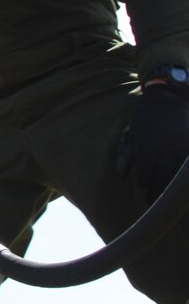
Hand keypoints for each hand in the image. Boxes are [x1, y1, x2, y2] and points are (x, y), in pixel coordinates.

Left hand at [116, 83, 188, 202]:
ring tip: (173, 200)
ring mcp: (177, 145)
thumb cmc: (144, 118)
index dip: (147, 185)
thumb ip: (125, 153)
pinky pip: (185, 163)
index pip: (146, 171)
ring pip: (176, 170)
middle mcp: (162, 147)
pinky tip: (183, 186)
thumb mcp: (131, 132)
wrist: (165, 99)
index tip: (146, 197)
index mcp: (146, 146)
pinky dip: (184, 175)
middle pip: (162, 175)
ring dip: (173, 185)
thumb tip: (121, 173)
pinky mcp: (187, 142)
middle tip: (158, 204)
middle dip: (159, 191)